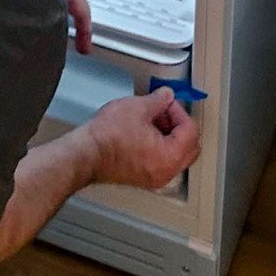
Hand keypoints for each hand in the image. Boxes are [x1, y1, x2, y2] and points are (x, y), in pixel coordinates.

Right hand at [77, 88, 200, 190]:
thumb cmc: (106, 137)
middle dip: (179, 126)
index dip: (179, 111)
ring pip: (176, 156)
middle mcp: (166, 172)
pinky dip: (160, 147)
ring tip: (152, 120)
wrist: (85, 154)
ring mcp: (154, 178)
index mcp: (170, 156)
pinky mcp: (142, 178)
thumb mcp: (137, 107)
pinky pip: (162, 162)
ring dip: (170, 136)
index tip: (167, 103)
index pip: (190, 131)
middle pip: (189, 147)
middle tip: (166, 111)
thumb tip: (166, 97)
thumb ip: (158, 100)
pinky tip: (144, 133)